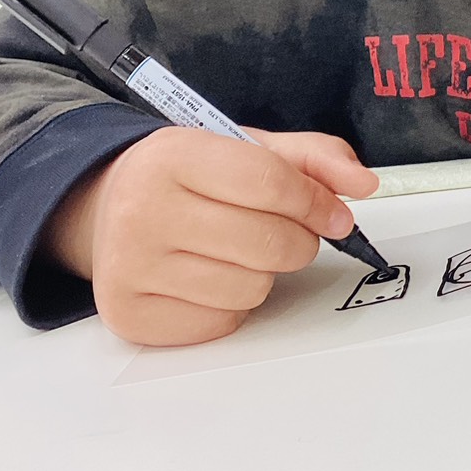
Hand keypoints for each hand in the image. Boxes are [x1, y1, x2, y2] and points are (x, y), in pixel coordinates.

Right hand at [40, 126, 378, 345]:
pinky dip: (232, 304)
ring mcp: (130, 267)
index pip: (269, 182)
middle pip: (267, 242)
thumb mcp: (246, 147)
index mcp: (173, 154)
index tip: (336, 215)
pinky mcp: (129, 316)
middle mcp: (142, 209)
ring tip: (238, 251)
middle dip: (298, 241)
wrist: (106, 205)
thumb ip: (313, 159)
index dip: (316, 202)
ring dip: (264, 274)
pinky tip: (210, 276)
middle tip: (287, 232)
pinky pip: (222, 322)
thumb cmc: (188, 176)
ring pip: (250, 288)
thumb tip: (364, 183)